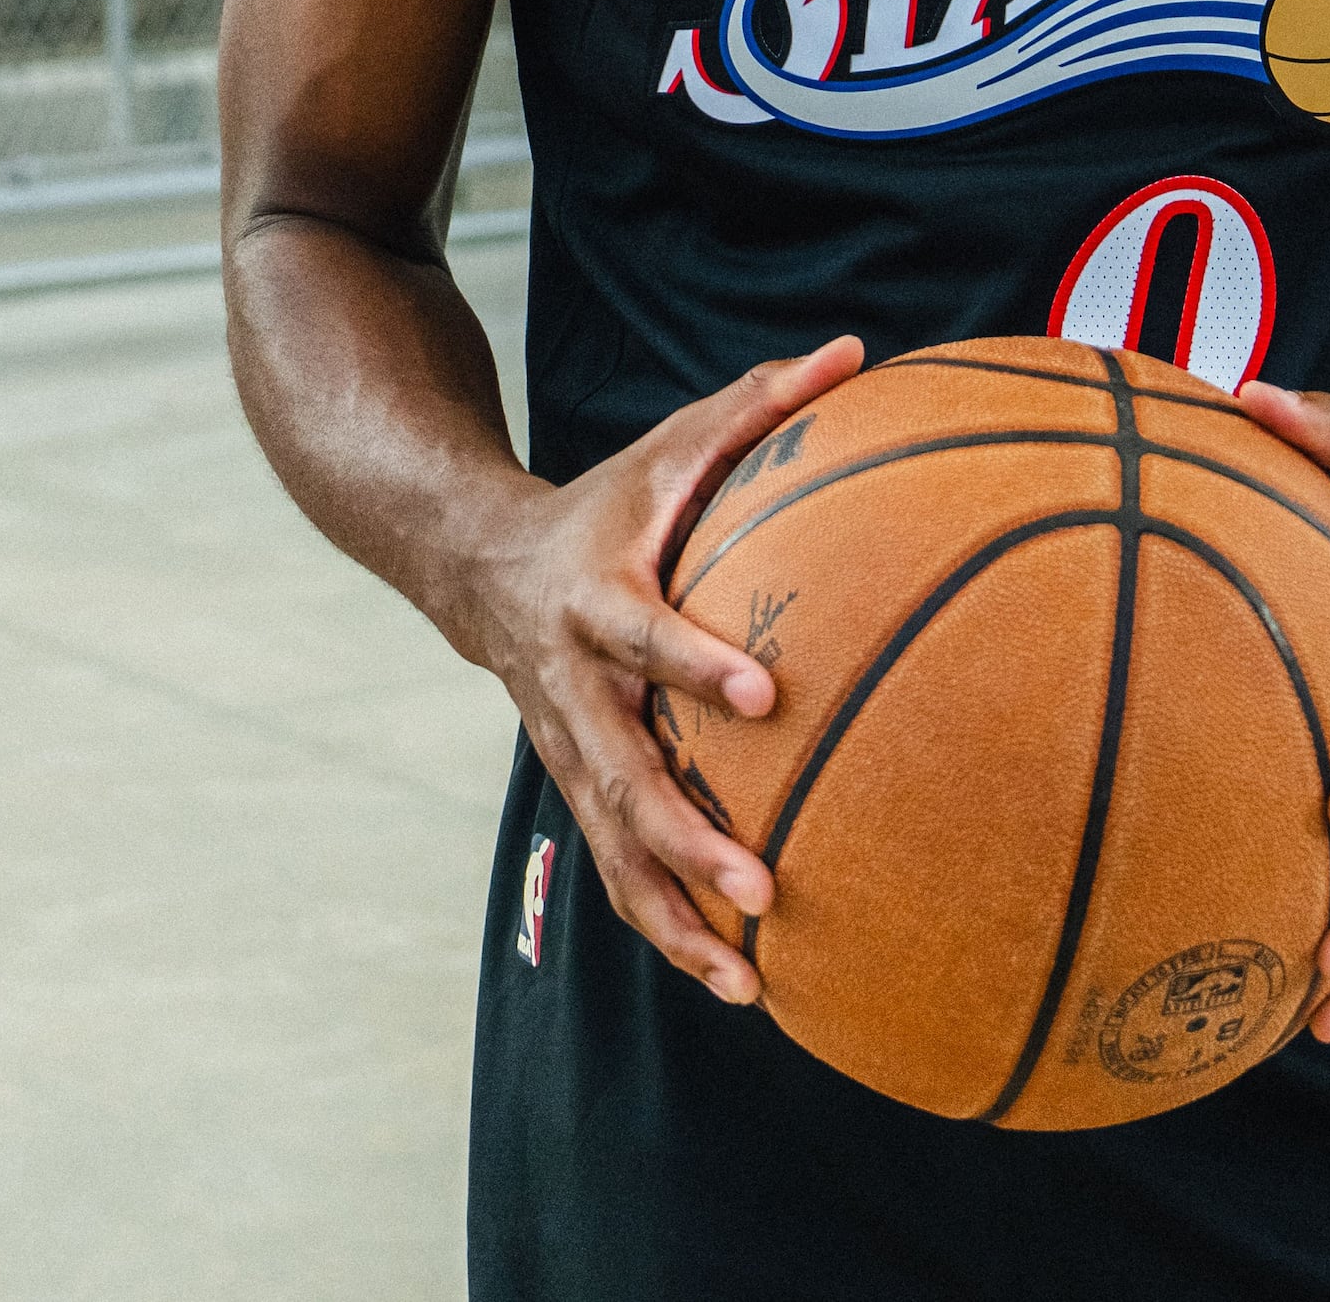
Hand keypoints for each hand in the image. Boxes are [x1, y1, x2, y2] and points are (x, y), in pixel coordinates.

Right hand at [436, 336, 866, 1004]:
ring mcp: (568, 750)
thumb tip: (853, 348)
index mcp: (595, 601)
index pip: (646, 637)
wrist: (477, 566)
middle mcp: (573, 689)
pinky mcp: (576, 789)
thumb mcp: (666, 445)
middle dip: (686, 839)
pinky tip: (733, 980)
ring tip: (749, 978)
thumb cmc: (604, 502)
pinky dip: (666, 927)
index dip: (696, 666)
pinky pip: (617, 870)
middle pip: (621, 777)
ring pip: (614, 847)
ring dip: (676, 915)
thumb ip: (754, 405)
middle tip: (763, 887)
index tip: (767, 696)